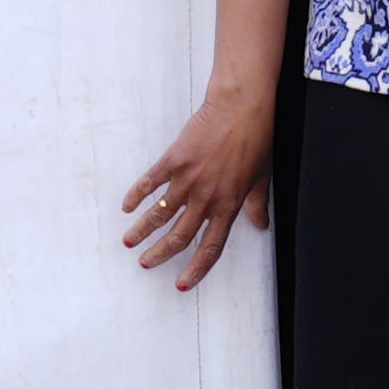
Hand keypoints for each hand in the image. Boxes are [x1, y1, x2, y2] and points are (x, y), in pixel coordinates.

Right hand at [119, 70, 276, 287]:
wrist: (242, 105)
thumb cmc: (257, 137)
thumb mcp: (261, 177)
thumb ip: (256, 204)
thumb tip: (261, 225)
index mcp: (229, 205)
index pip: (210, 247)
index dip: (196, 269)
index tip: (182, 283)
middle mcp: (206, 198)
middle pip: (179, 236)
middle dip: (160, 254)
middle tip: (145, 263)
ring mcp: (188, 179)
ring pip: (160, 213)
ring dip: (142, 230)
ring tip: (129, 241)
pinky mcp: (174, 159)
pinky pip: (151, 182)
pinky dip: (137, 195)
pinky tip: (127, 205)